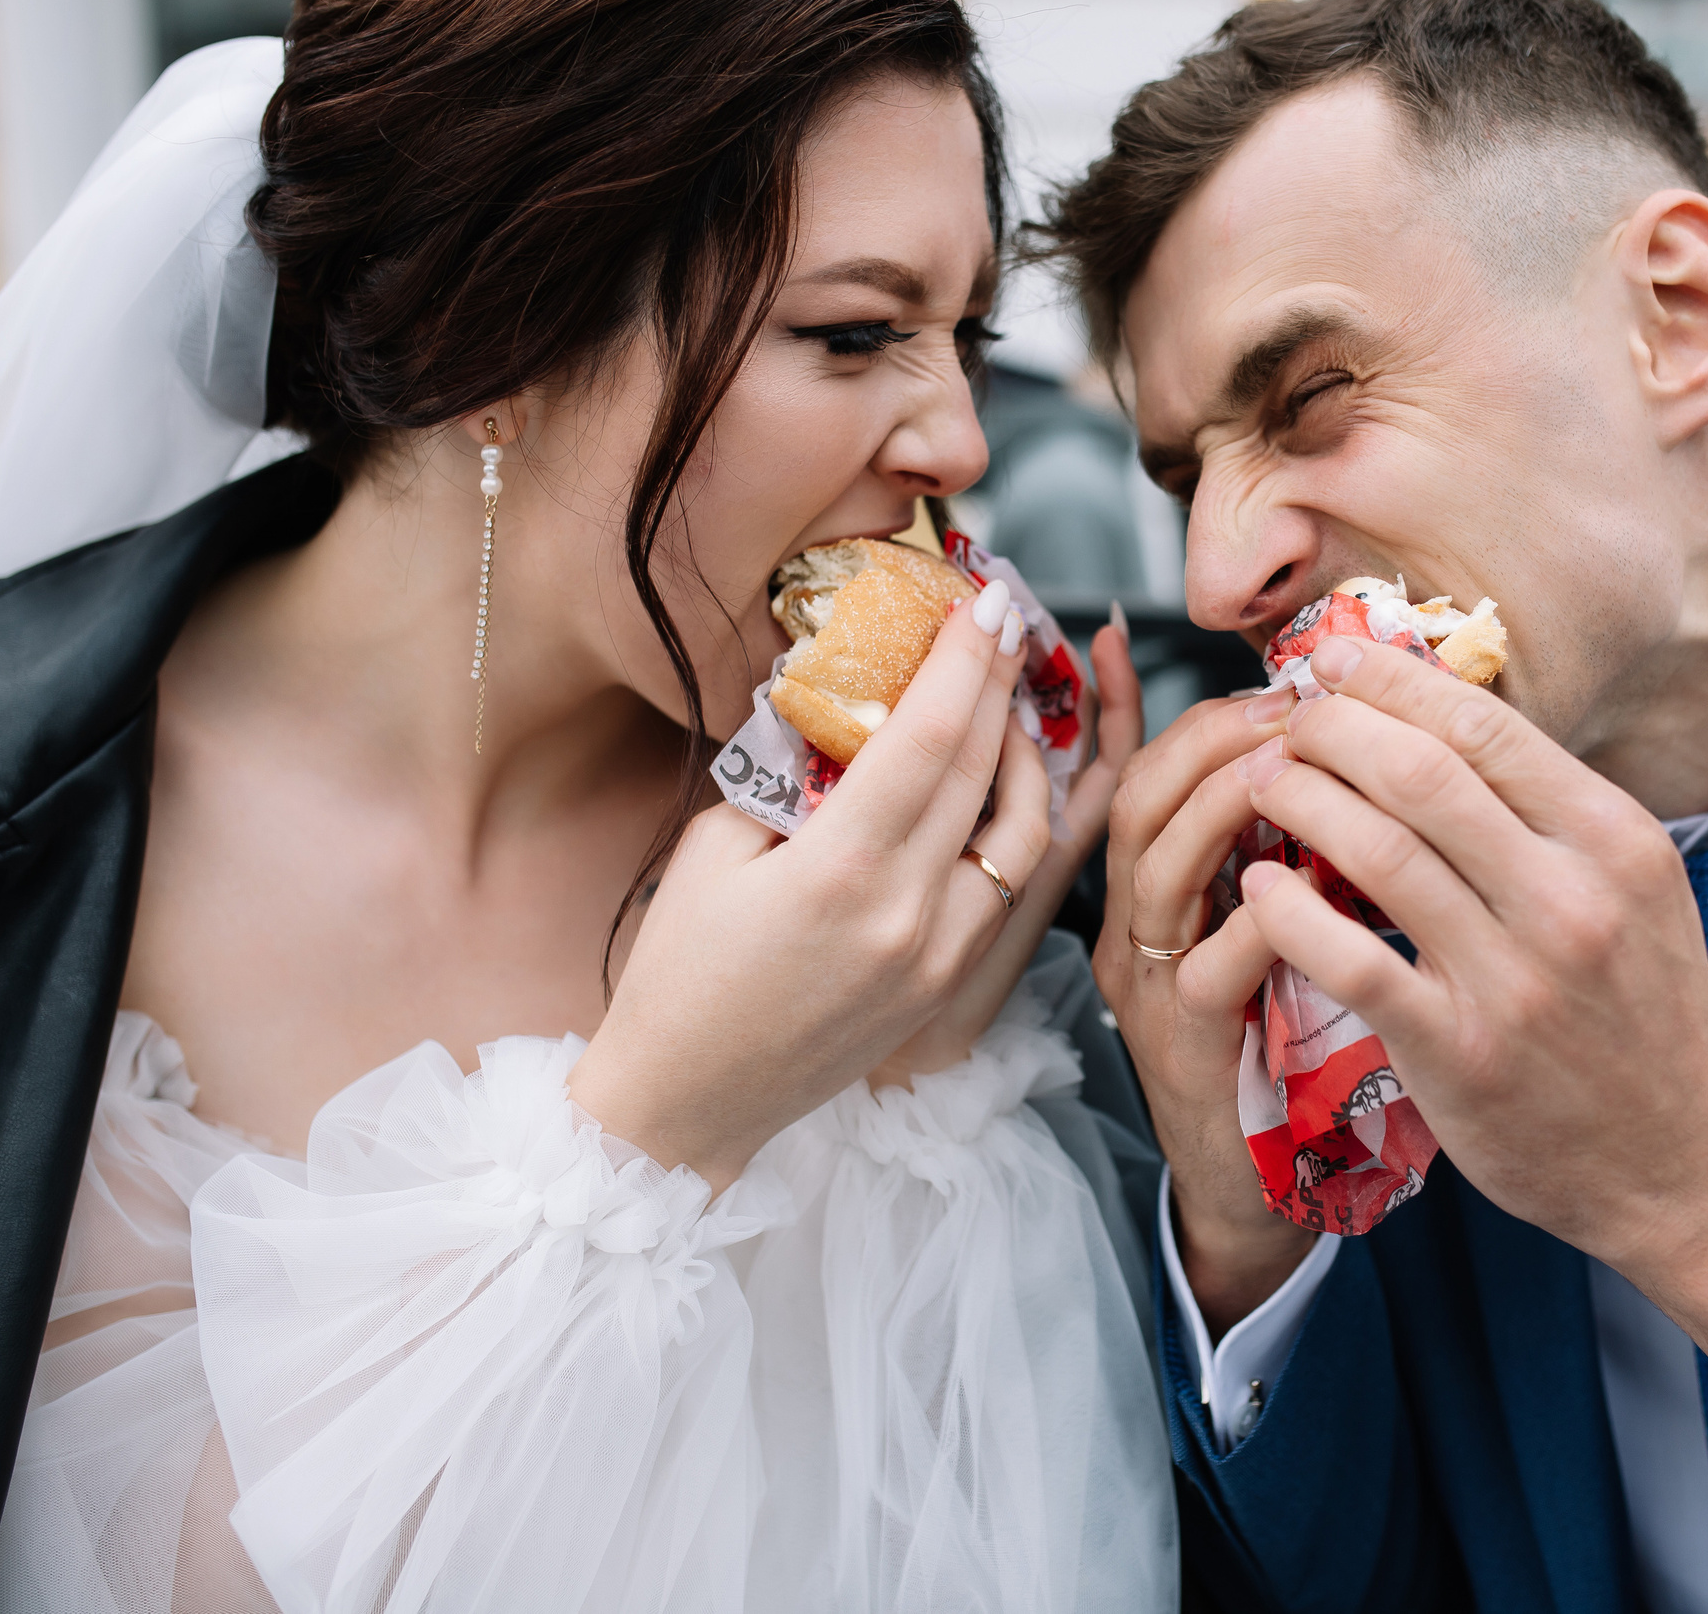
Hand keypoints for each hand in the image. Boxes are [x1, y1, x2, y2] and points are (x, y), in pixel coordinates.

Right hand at [571, 589, 1052, 1187]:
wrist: (690, 1104)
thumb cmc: (680, 976)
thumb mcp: (712, 851)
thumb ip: (784, 772)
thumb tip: (841, 701)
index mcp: (842, 872)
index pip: (931, 739)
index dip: (967, 661)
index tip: (988, 603)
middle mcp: (909, 916)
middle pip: (986, 774)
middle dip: (1005, 687)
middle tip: (1009, 625)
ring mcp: (941, 959)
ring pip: (1025, 838)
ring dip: (1027, 762)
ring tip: (1005, 711)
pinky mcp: (952, 988)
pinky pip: (1011, 892)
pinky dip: (1014, 830)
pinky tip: (996, 793)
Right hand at [1095, 682, 1314, 1337]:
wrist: (1259, 1192)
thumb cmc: (1278, 1047)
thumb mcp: (1272, 925)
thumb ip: (1277, 846)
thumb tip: (1307, 751)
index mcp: (1148, 893)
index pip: (1142, 771)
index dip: (1189, 708)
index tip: (1273, 673)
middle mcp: (1133, 931)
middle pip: (1140, 799)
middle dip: (1216, 738)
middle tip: (1298, 707)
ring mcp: (1151, 988)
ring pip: (1160, 865)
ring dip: (1230, 804)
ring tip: (1300, 767)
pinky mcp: (1186, 1046)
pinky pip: (1213, 963)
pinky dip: (1267, 914)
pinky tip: (1317, 888)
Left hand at [1231, 635, 1707, 1414]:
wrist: (1685, 1162)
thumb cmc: (1644, 1016)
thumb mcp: (1632, 890)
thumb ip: (1548, 814)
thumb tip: (1440, 720)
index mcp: (1614, 841)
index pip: (1485, 727)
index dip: (1393, 683)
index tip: (1335, 662)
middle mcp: (1570, 898)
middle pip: (1420, 773)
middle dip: (1332, 729)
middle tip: (1284, 720)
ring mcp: (1514, 979)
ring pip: (1378, 851)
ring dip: (1301, 801)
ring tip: (1262, 782)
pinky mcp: (1459, 1052)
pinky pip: (1352, 959)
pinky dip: (1290, 912)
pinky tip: (1259, 887)